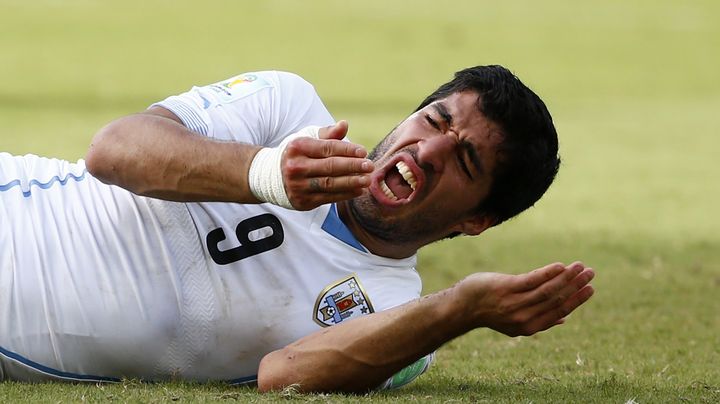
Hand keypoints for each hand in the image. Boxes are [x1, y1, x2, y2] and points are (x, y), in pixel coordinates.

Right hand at [281, 121, 373, 209]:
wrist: (274, 177)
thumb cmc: (298, 154)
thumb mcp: (308, 139)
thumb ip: (328, 134)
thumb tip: (345, 124)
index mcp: (298, 147)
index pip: (327, 148)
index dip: (348, 150)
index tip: (364, 152)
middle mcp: (296, 167)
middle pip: (330, 167)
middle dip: (353, 166)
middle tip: (370, 166)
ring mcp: (298, 185)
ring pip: (330, 184)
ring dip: (352, 182)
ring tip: (367, 180)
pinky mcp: (303, 201)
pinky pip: (328, 198)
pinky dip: (346, 194)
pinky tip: (358, 190)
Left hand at [454, 262, 594, 336]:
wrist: (463, 306)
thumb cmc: (492, 310)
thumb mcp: (516, 321)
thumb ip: (539, 320)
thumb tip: (564, 320)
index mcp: (530, 327)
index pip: (559, 312)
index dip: (577, 300)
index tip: (590, 288)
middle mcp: (524, 317)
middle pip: (557, 300)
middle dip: (576, 286)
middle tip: (591, 273)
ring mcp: (514, 303)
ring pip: (547, 290)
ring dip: (567, 277)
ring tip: (580, 266)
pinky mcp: (506, 288)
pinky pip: (531, 280)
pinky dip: (548, 273)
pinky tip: (560, 266)